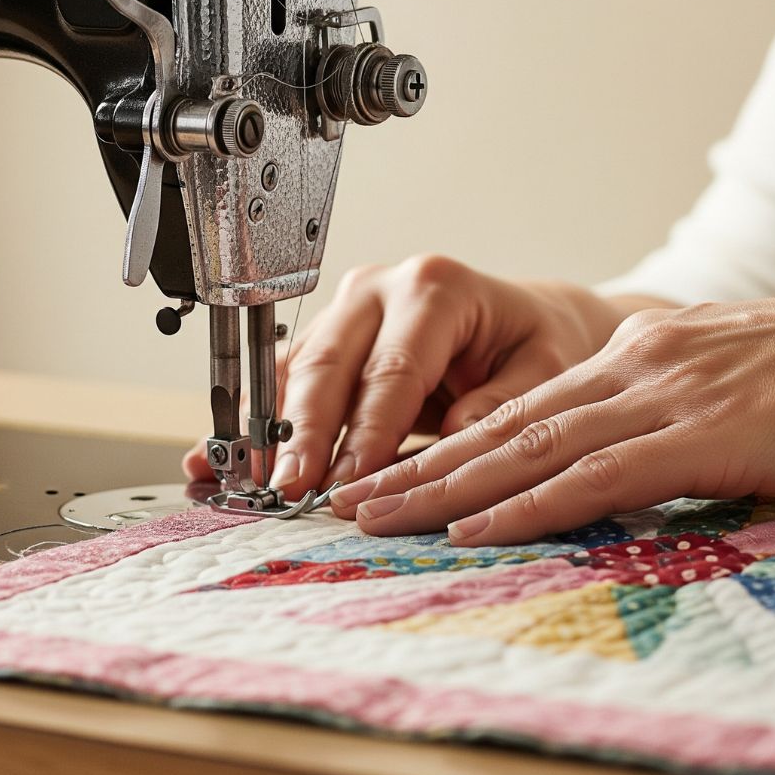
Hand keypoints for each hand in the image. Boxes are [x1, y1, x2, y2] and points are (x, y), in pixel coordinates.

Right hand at [184, 255, 654, 498]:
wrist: (522, 322)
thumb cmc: (534, 343)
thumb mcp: (543, 370)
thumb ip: (502, 403)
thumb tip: (454, 440)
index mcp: (434, 286)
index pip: (392, 367)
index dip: (366, 430)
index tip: (348, 480)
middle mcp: (380, 288)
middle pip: (329, 362)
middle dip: (304, 431)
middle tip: (289, 488)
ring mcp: (346, 309)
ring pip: (298, 370)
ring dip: (272, 429)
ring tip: (246, 479)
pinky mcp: (329, 337)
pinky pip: (288, 379)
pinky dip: (262, 420)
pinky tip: (231, 456)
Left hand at [329, 277, 774, 544]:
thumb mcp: (727, 393)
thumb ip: (665, 421)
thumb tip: (621, 460)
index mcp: (638, 360)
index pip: (521, 410)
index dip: (447, 445)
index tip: (389, 474)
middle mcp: (633, 370)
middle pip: (501, 426)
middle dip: (416, 467)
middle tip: (346, 498)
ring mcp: (664, 398)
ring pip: (528, 448)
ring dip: (443, 488)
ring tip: (375, 516)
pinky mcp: (706, 435)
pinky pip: (597, 476)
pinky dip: (526, 505)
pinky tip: (473, 528)